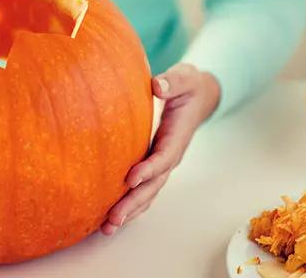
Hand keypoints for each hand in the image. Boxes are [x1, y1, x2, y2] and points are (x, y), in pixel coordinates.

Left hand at [99, 63, 220, 234]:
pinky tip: (109, 219)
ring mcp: (162, 164)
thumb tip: (157, 86)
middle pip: (153, 185)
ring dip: (129, 211)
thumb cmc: (186, 86)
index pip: (163, 157)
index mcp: (176, 137)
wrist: (197, 96)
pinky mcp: (153, 166)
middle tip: (113, 218)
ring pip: (147, 193)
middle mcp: (170, 156)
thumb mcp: (183, 78)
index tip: (130, 179)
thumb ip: (172, 81)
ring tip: (107, 228)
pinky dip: (128, 205)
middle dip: (133, 202)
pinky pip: (142, 189)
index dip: (148, 169)